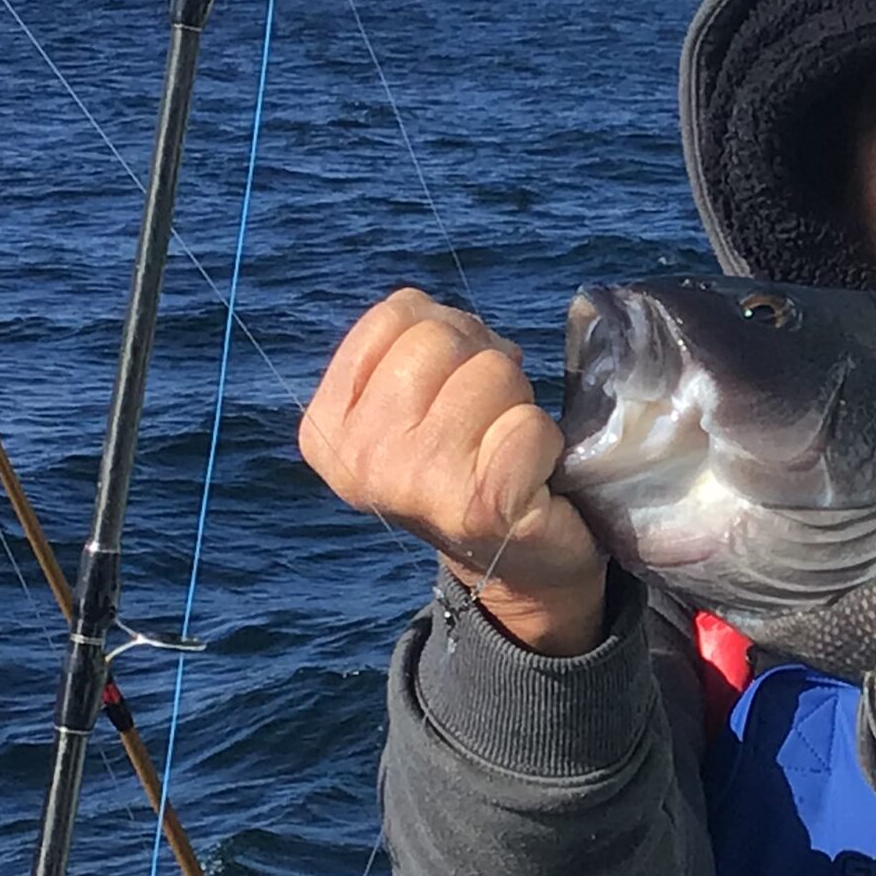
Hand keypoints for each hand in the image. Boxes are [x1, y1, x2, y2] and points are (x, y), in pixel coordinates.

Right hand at [299, 288, 607, 653]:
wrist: (515, 562)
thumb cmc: (467, 462)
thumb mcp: (410, 401)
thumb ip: (407, 345)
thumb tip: (448, 320)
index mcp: (329, 427)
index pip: (399, 313)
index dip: (449, 332)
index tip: (454, 386)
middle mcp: (361, 458)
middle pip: (442, 337)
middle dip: (484, 361)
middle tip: (489, 417)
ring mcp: (417, 485)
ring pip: (492, 370)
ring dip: (517, 400)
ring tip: (506, 446)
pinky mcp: (482, 507)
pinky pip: (530, 423)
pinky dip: (547, 440)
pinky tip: (533, 475)